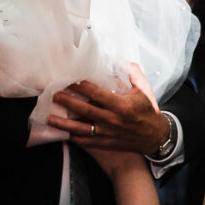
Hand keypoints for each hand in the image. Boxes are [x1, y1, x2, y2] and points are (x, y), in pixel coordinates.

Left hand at [49, 63, 169, 156]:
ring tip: (50, 115)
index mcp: (123, 105)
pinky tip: (61, 132)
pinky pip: (85, 141)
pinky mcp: (105, 143)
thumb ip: (134, 73)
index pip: (97, 94)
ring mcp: (108, 133)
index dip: (82, 86)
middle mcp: (113, 120)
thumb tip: (120, 61)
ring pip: (81, 128)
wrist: (154, 136)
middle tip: (54, 94)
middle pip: (85, 110)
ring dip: (63, 123)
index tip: (70, 79)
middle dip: (68, 101)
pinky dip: (72, 137)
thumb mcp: (145, 90)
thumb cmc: (148, 111)